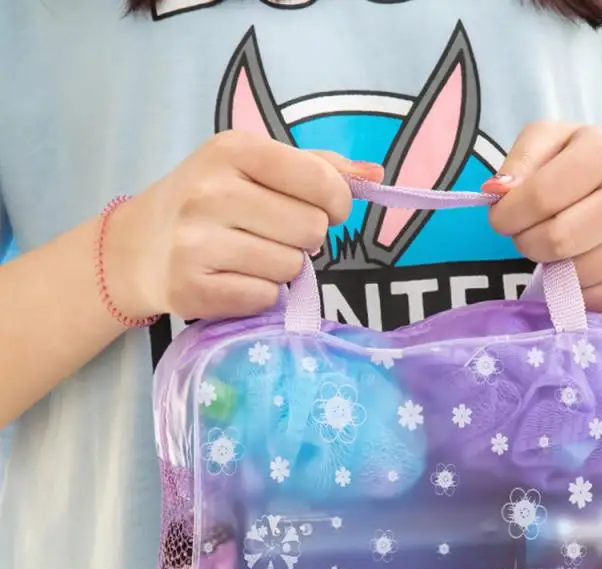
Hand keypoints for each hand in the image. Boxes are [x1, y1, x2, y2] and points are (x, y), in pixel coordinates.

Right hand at [105, 130, 382, 319]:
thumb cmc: (210, 200)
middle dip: (305, 237)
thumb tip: (375, 174)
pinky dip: (260, 294)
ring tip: (249, 255)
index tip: (323, 208)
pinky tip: (234, 278)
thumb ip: (319, 167)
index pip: (323, 182)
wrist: (138, 246)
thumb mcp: (256, 167)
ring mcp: (196, 243)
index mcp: (233, 149)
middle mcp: (211, 192)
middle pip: (312, 230)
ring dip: (282, 268)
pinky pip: (265, 298)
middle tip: (274, 234)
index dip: (337, 203)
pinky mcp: (192, 289)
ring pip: (291, 268)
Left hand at [483, 122, 601, 312]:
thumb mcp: (549, 145)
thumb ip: (519, 161)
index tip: (504, 216)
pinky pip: (590, 300)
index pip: (538, 197)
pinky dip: (573, 290)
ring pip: (572, 275)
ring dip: (551, 268)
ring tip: (560, 247)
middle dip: (527, 242)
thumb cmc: (582, 171)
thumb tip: (497, 190)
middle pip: (555, 241)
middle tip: (532, 233)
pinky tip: (581, 266)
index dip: (507, 215)